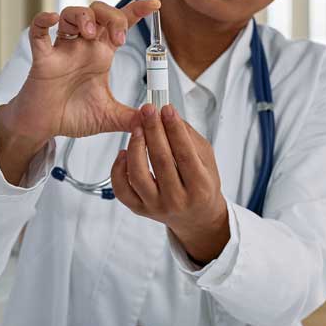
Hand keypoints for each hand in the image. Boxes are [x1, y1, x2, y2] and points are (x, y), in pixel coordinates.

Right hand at [0, 0, 160, 145]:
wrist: (45, 128)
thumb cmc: (73, 115)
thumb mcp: (108, 117)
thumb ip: (131, 118)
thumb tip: (155, 118)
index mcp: (101, 54)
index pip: (121, 23)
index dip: (137, 10)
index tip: (155, 4)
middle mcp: (83, 46)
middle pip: (99, 11)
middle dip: (113, 16)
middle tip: (119, 39)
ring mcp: (62, 49)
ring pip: (71, 14)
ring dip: (84, 16)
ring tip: (91, 33)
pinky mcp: (43, 59)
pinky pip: (38, 32)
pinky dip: (43, 20)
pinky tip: (53, 18)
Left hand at [110, 103, 229, 263]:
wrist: (196, 216)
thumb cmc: (202, 184)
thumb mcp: (207, 160)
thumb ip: (189, 137)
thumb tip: (168, 115)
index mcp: (200, 187)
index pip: (184, 153)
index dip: (174, 128)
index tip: (166, 108)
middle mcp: (177, 200)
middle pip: (160, 160)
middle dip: (153, 129)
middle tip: (148, 110)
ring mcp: (156, 206)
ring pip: (138, 174)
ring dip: (135, 146)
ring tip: (137, 128)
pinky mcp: (139, 210)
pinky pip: (122, 189)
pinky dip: (118, 168)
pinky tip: (124, 152)